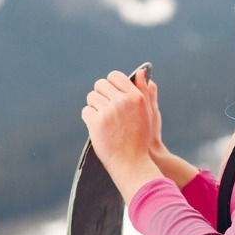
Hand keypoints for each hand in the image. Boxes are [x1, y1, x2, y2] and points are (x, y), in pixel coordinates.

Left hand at [81, 70, 162, 201]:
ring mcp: (108, 112)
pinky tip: (97, 127)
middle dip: (100, 94)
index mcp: (135, 97)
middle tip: (104, 106)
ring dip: (94, 106)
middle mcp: (121, 102)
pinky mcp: (95, 123)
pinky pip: (86, 111)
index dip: (110, 83)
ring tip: (102, 118)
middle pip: (100, 84)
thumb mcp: (148, 113)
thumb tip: (140, 71)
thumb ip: (143, 90)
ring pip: (91, 97)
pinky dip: (89, 118)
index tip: (110, 92)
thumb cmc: (140, 138)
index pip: (115, 76)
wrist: (132, 163)